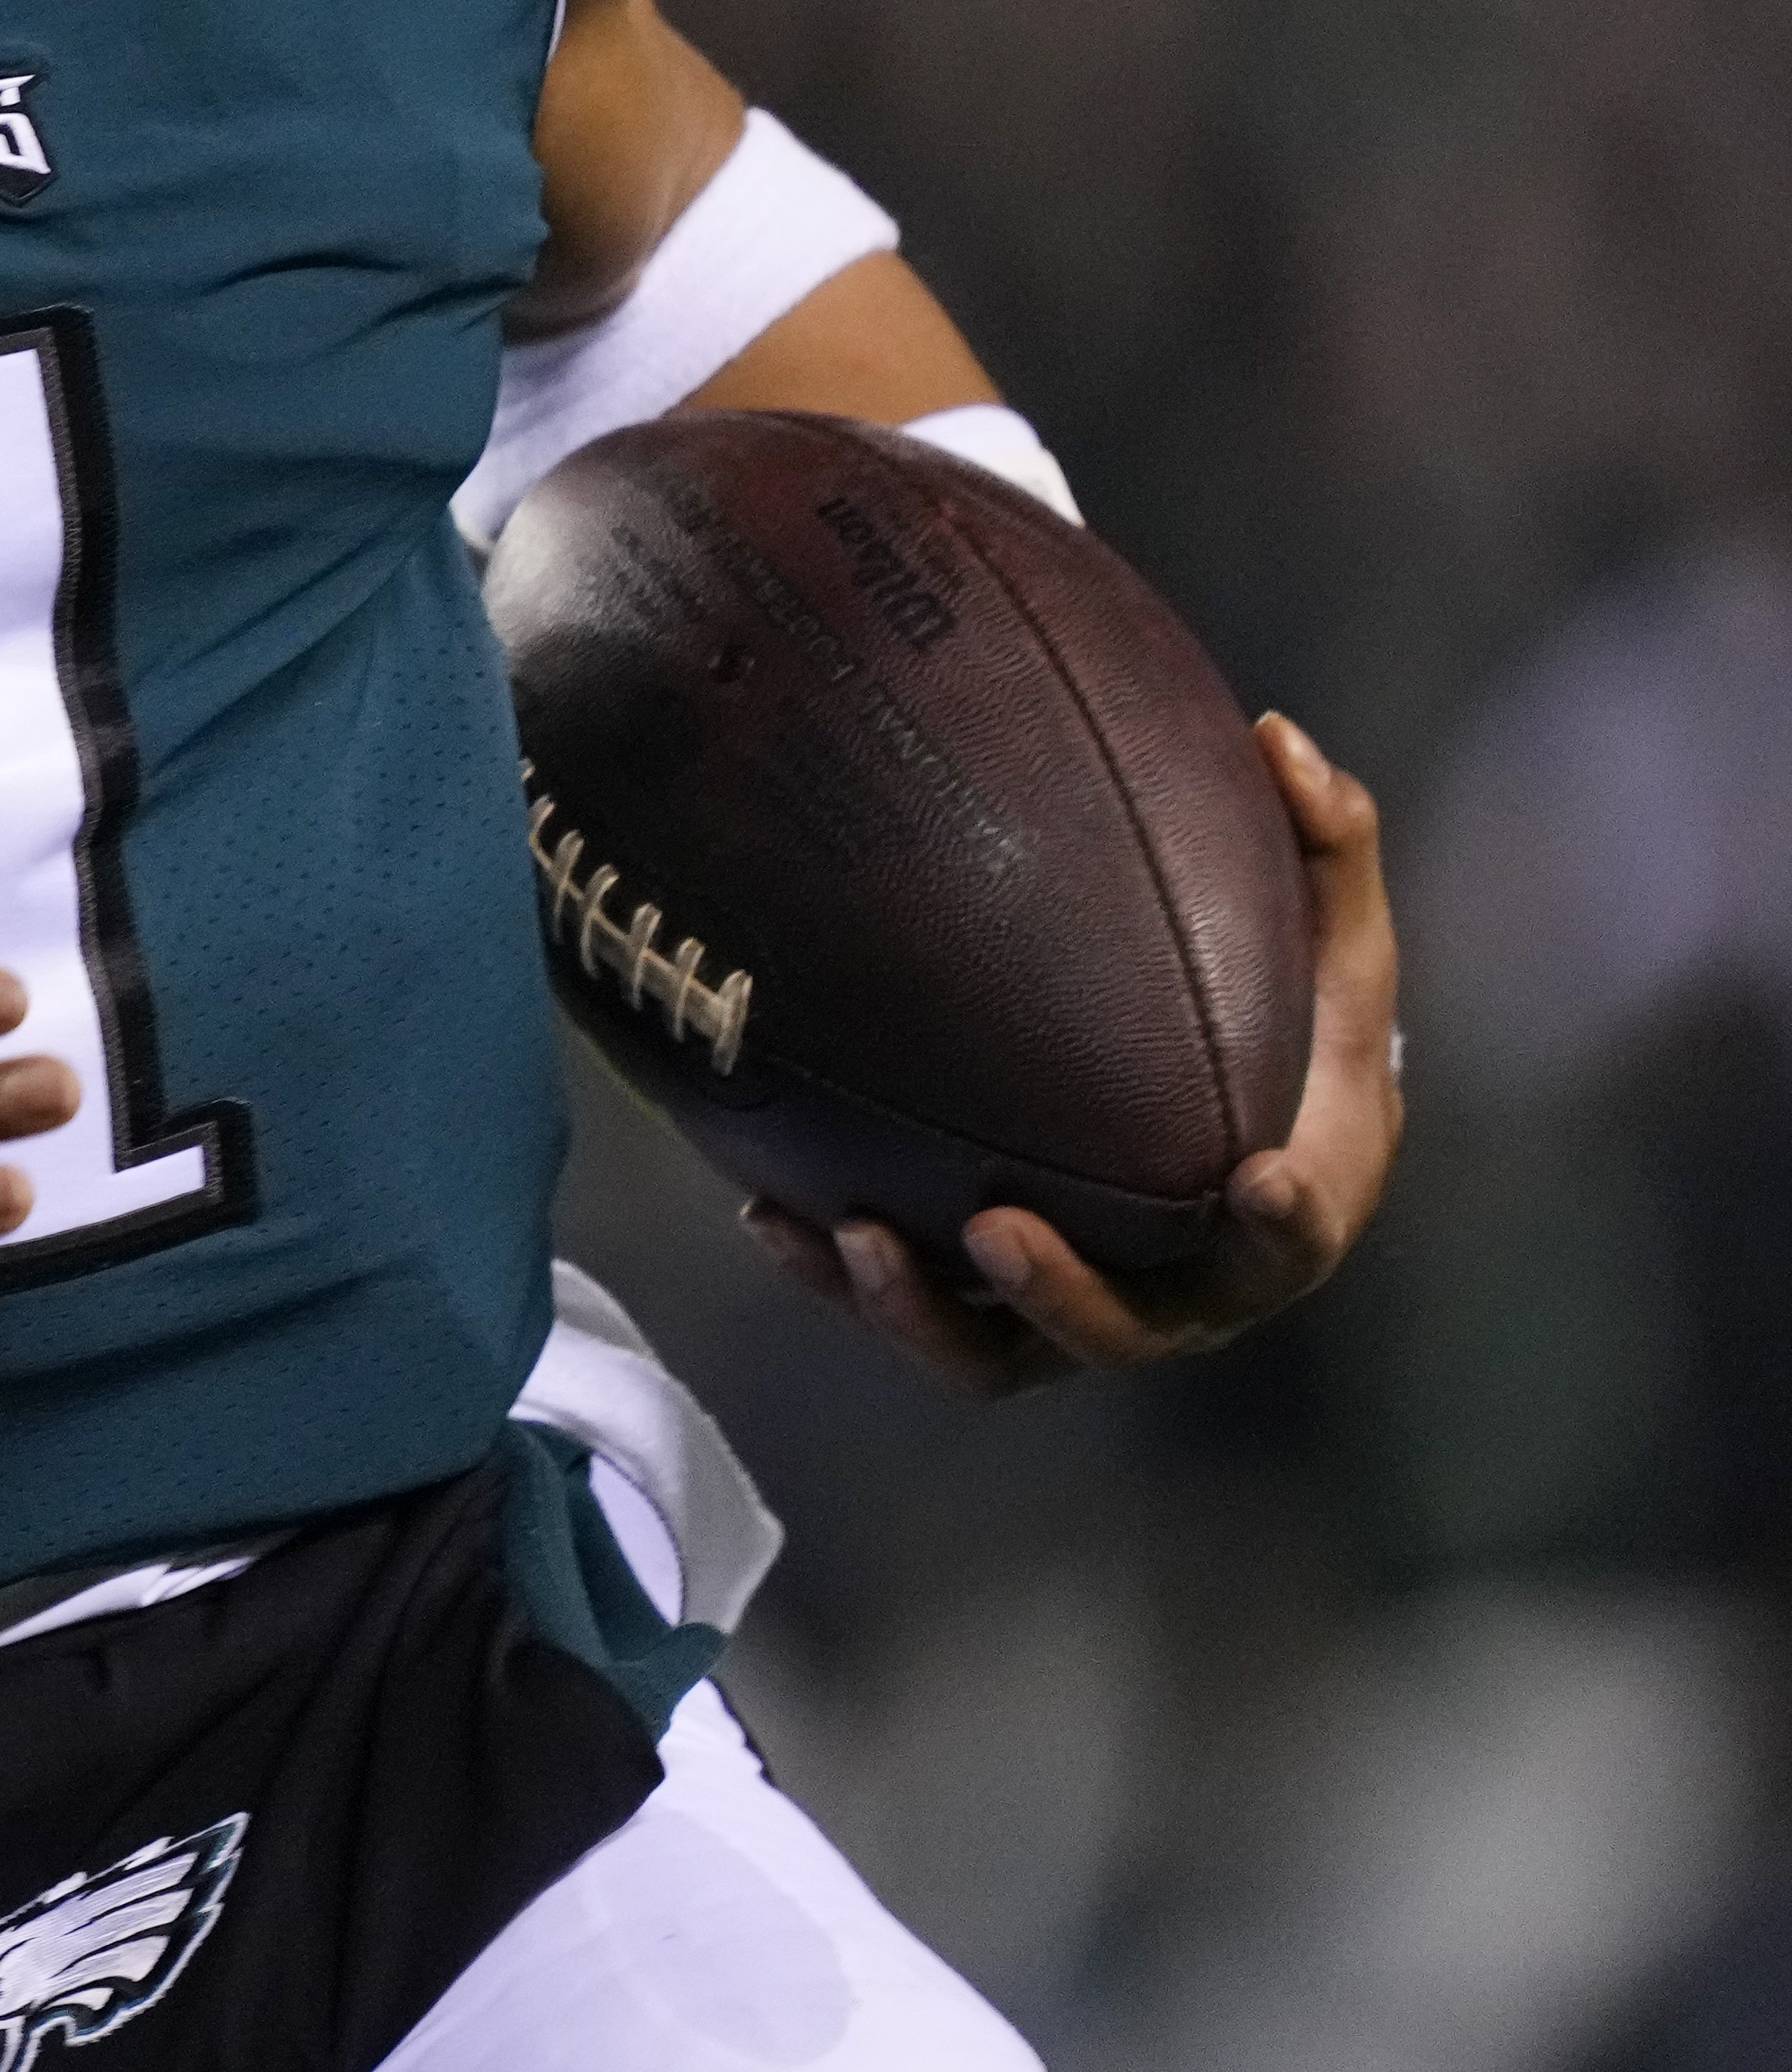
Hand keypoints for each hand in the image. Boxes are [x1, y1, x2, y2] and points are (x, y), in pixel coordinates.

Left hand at [745, 713, 1400, 1396]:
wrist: (1212, 1110)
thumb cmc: (1282, 1012)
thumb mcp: (1319, 932)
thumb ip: (1319, 841)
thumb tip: (1280, 737)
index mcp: (1285, 1206)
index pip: (1296, 1232)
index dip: (1289, 1220)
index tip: (1260, 1175)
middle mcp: (1182, 1286)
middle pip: (1131, 1328)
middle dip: (1065, 1294)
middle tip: (996, 1225)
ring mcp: (1077, 1304)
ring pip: (1001, 1351)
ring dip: (926, 1313)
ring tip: (857, 1234)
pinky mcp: (986, 1303)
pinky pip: (914, 1311)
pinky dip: (838, 1273)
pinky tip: (769, 1216)